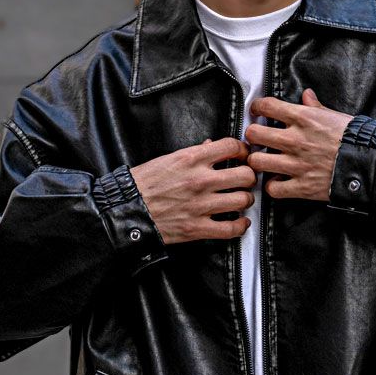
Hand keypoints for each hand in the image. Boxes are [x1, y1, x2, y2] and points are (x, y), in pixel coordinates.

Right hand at [129, 137, 256, 244]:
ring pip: (243, 200)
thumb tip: (211, 146)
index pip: (231, 147)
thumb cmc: (143, 184)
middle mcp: (200, 180)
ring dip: (245, 201)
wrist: (126, 209)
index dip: (243, 150)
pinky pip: (231, 228)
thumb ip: (194, 153)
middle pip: (245, 174)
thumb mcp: (167, 159)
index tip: (243, 155)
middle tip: (245, 180)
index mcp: (191, 159)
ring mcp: (201, 205)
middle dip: (249, 177)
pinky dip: (240, 226)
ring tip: (241, 200)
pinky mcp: (198, 228)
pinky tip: (239, 222)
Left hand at [245, 87, 353, 201]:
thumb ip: (316, 107)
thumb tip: (307, 96)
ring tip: (263, 160)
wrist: (370, 164)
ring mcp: (296, 164)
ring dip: (258, 161)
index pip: (267, 106)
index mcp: (304, 119)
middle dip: (253, 135)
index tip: (257, 111)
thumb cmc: (356, 139)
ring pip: (257, 161)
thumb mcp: (337, 116)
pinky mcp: (301, 186)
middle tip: (257, 138)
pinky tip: (278, 182)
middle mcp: (295, 140)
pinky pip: (273, 189)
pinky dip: (273, 186)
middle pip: (254, 133)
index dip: (257, 107)